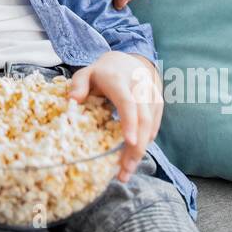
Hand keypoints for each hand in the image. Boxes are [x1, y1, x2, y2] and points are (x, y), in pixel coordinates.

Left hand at [69, 52, 162, 183]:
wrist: (132, 60)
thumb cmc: (105, 71)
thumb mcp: (87, 72)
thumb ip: (78, 84)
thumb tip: (73, 101)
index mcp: (119, 80)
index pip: (128, 102)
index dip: (130, 122)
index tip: (130, 142)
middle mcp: (140, 88)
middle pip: (144, 120)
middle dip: (137, 148)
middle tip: (124, 171)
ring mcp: (152, 97)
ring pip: (151, 127)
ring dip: (140, 151)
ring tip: (125, 171)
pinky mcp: (159, 105)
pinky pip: (154, 128)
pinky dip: (144, 144)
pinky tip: (131, 158)